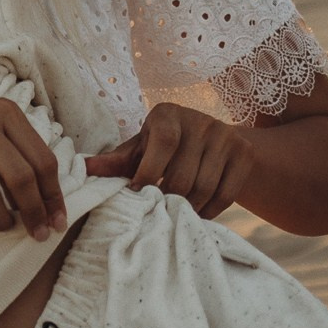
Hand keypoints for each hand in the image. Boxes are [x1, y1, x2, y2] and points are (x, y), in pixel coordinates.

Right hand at [0, 96, 66, 238]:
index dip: (53, 196)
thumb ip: (20, 150)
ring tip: (2, 226)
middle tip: (37, 233)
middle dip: (34, 213)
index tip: (57, 221)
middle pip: (20, 177)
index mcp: (4, 112)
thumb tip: (52, 199)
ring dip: (0, 220)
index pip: (42, 159)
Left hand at [85, 102, 254, 219]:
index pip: (164, 144)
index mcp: (167, 114)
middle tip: (157, 210)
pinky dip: (210, 211)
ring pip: (205, 187)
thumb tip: (83, 170)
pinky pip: (227, 194)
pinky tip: (197, 214)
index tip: (139, 194)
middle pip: (183, 174)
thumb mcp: (139, 149)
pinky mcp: (244, 152)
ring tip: (175, 214)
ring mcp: (225, 135)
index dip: (150, 173)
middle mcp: (200, 120)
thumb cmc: (163, 147)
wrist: (212, 139)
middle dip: (167, 199)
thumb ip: (114, 161)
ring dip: (188, 208)